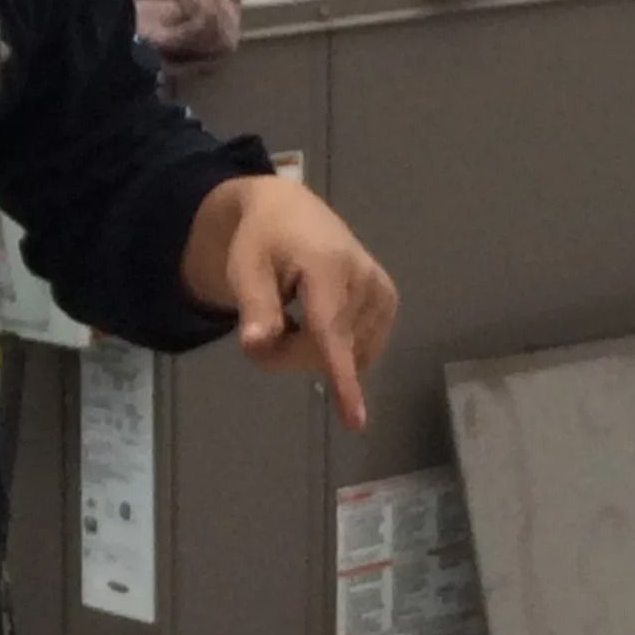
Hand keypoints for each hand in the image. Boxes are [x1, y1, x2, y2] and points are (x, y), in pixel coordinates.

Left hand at [182, 176, 397, 431]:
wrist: (292, 214)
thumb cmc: (262, 242)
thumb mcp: (245, 269)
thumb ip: (254, 307)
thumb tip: (258, 344)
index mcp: (328, 266)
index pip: (332, 331)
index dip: (341, 379)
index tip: (356, 419)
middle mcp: (366, 280)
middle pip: (326, 352)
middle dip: (288, 353)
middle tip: (261, 328)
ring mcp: (382, 294)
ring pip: (345, 358)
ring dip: (310, 353)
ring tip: (293, 314)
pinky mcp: (389, 305)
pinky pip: (358, 352)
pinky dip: (332, 348)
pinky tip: (318, 319)